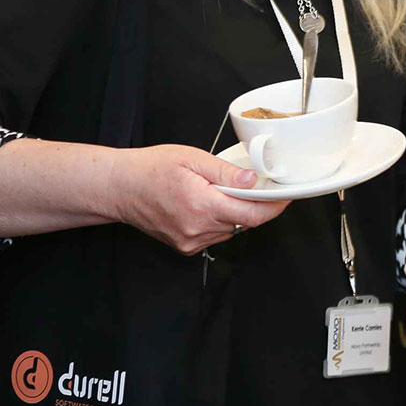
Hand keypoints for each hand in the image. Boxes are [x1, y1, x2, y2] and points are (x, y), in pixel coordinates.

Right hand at [105, 144, 289, 254]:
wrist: (119, 188)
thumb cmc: (151, 169)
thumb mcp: (192, 159)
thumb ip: (225, 172)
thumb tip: (252, 181)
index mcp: (202, 205)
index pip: (252, 214)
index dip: (274, 206)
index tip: (286, 196)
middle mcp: (197, 229)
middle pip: (243, 221)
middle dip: (251, 203)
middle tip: (248, 184)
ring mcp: (191, 242)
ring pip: (230, 229)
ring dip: (233, 212)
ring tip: (216, 192)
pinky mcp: (185, 247)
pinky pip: (215, 235)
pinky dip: (219, 221)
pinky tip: (205, 205)